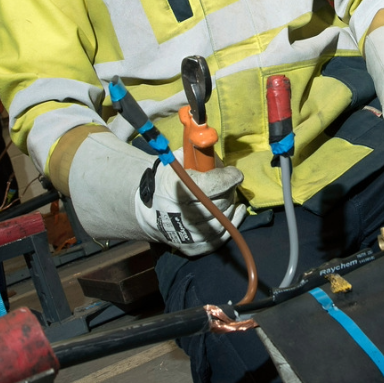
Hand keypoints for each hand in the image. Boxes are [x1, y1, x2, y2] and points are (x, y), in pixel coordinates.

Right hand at [67, 131, 247, 254]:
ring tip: (225, 195)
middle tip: (227, 183)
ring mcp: (189, 234)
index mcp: (177, 189)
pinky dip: (232, 221)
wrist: (148, 210)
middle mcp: (183, 214)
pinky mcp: (195, 247)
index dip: (228, 177)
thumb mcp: (176, 160)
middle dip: (228, 190)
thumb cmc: (166, 181)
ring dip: (229, 205)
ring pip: (225, 218)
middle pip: (222, 201)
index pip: (213, 185)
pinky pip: (223, 235)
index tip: (234, 173)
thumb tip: (210, 135)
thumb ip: (195, 151)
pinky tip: (234, 210)